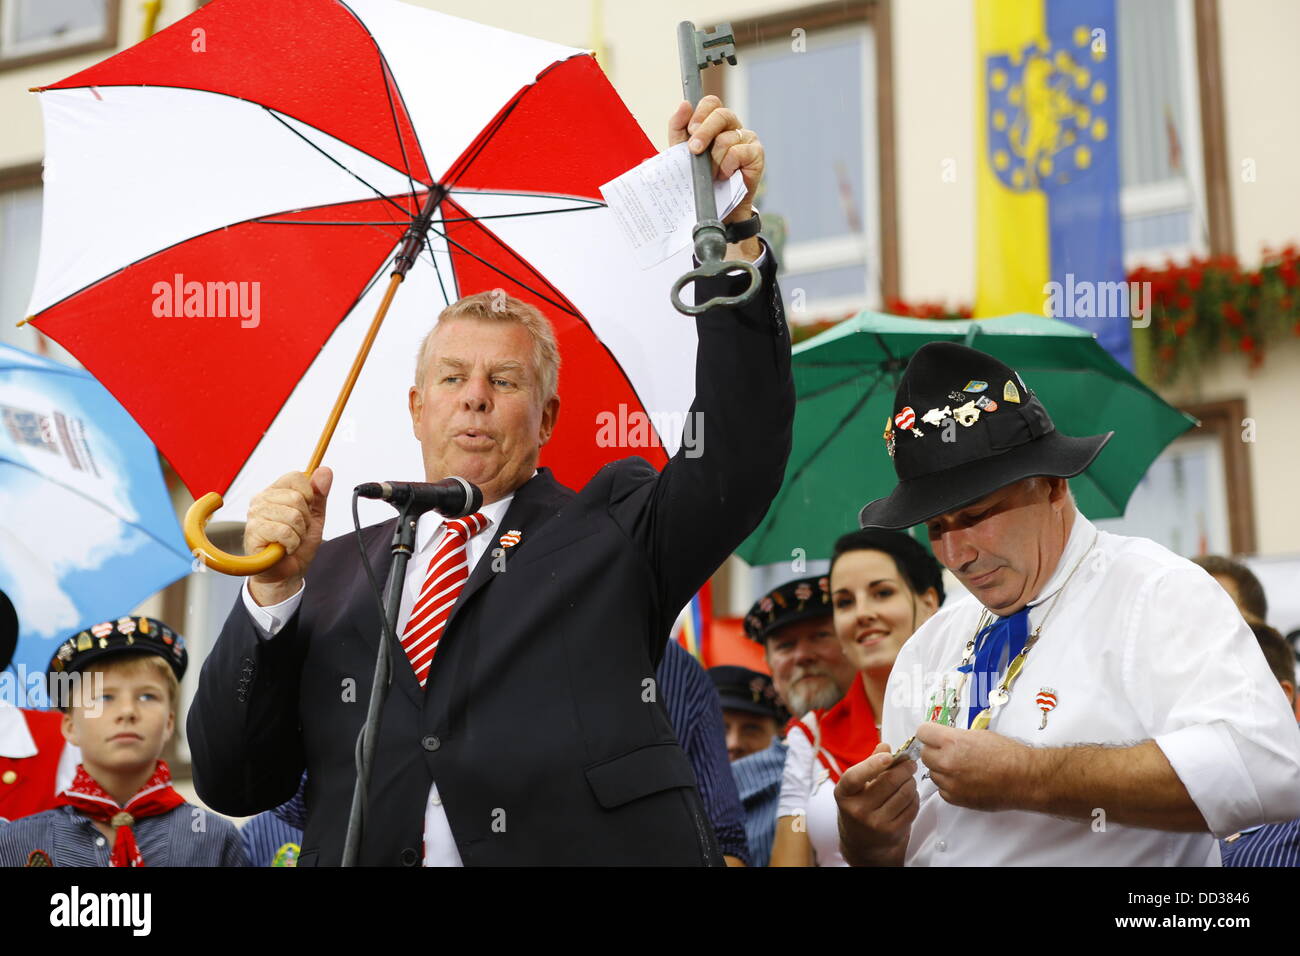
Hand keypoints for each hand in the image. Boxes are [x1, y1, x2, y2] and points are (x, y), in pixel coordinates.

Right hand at [246, 466, 331, 606]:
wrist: (287, 572)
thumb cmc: (297, 544)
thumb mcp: (315, 517)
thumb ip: (320, 494)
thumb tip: (325, 471)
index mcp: (275, 492)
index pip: (296, 477)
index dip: (309, 495)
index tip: (306, 511)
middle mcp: (261, 499)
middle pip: (297, 498)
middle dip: (305, 520)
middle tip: (297, 531)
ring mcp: (255, 515)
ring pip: (293, 515)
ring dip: (299, 533)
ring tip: (290, 540)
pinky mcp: (253, 532)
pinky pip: (285, 531)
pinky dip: (292, 543)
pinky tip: (284, 548)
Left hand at [667, 96, 764, 227]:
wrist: (714, 205)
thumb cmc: (699, 177)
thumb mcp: (682, 152)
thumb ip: (679, 128)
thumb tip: (684, 104)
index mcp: (715, 123)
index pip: (711, 103)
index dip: (700, 113)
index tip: (690, 130)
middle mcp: (733, 127)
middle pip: (721, 114)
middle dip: (704, 132)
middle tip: (694, 150)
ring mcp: (747, 138)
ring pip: (725, 139)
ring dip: (713, 161)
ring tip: (711, 174)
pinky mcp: (756, 153)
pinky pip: (737, 153)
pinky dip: (726, 167)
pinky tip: (725, 176)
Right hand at [834, 742, 918, 865]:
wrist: (863, 843)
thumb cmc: (860, 806)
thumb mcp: (857, 785)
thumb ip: (870, 763)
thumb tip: (885, 747)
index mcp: (844, 794)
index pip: (855, 777)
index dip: (873, 764)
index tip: (889, 756)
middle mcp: (857, 810)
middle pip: (888, 782)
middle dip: (904, 768)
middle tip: (910, 763)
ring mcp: (875, 823)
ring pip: (904, 793)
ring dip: (911, 781)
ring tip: (909, 777)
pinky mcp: (892, 832)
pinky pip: (911, 807)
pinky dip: (914, 796)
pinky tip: (909, 793)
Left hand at [916, 722, 1033, 810]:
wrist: (1024, 778)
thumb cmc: (1007, 755)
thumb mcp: (978, 734)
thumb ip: (955, 736)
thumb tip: (942, 739)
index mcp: (952, 741)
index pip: (922, 732)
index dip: (929, 733)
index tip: (933, 736)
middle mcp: (947, 761)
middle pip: (924, 754)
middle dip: (934, 751)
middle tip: (949, 752)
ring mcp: (950, 782)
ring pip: (932, 773)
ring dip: (942, 770)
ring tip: (962, 768)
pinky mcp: (955, 798)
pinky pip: (942, 789)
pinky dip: (949, 785)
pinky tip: (965, 781)